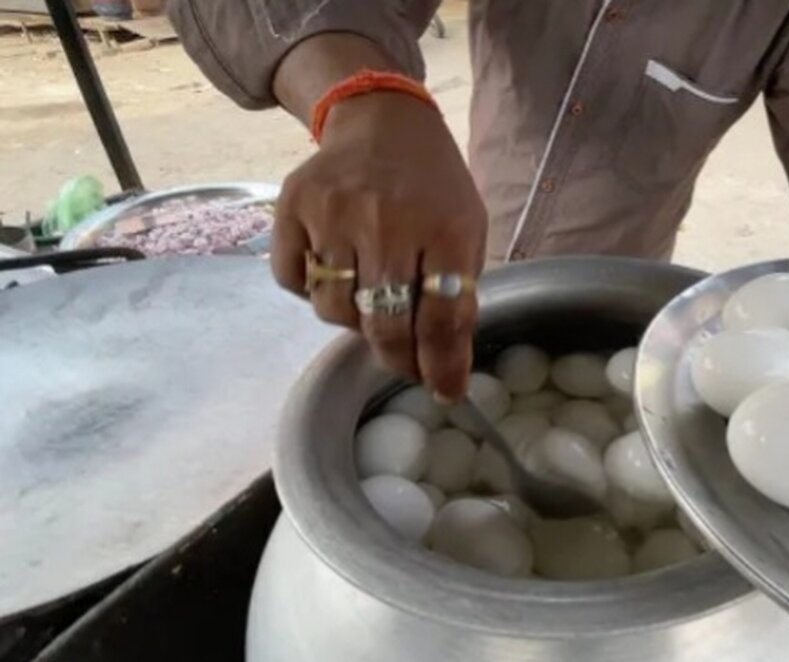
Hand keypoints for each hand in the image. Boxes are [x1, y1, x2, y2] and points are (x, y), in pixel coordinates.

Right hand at [271, 92, 487, 399]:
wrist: (382, 122)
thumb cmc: (432, 187)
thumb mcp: (466, 229)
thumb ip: (457, 292)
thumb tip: (444, 368)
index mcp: (447, 228)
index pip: (443, 317)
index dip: (442, 365)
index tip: (443, 390)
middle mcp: (388, 220)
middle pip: (385, 324)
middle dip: (397, 359)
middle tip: (404, 365)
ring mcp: (334, 213)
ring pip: (334, 310)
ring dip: (354, 320)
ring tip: (371, 297)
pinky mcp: (292, 207)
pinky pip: (293, 282)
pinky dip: (313, 290)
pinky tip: (336, 269)